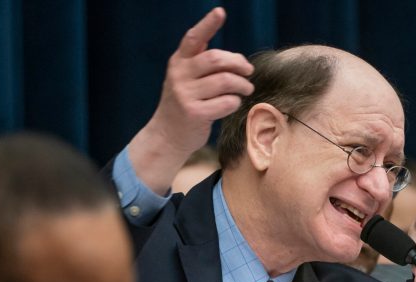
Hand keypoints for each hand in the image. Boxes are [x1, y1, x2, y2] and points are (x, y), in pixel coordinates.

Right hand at [128, 7, 253, 193]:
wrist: (167, 136)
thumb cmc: (184, 104)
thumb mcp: (184, 79)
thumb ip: (199, 63)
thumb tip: (230, 57)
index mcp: (178, 62)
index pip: (193, 38)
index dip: (208, 24)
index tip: (220, 12)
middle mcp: (179, 76)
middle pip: (215, 59)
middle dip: (238, 64)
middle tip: (248, 72)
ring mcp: (185, 95)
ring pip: (225, 81)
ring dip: (242, 85)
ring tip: (246, 89)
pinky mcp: (195, 113)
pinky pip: (226, 102)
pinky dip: (235, 102)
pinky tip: (233, 104)